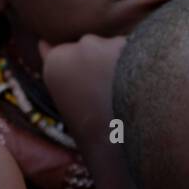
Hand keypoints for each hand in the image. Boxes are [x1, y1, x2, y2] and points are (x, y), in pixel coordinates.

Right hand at [39, 34, 136, 188]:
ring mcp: (109, 45)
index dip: (84, 76)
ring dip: (125, 64)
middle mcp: (79, 45)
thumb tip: (43, 40)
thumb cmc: (92, 128)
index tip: (89, 96)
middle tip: (109, 98)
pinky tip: (143, 88)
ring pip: (119, 46)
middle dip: (103, 64)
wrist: (122, 148)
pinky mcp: (138, 49)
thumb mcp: (66, 96)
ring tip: (128, 96)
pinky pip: (143, 51)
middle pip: (95, 45)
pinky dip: (146, 67)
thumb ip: (55, 63)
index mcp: (55, 61)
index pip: (72, 52)